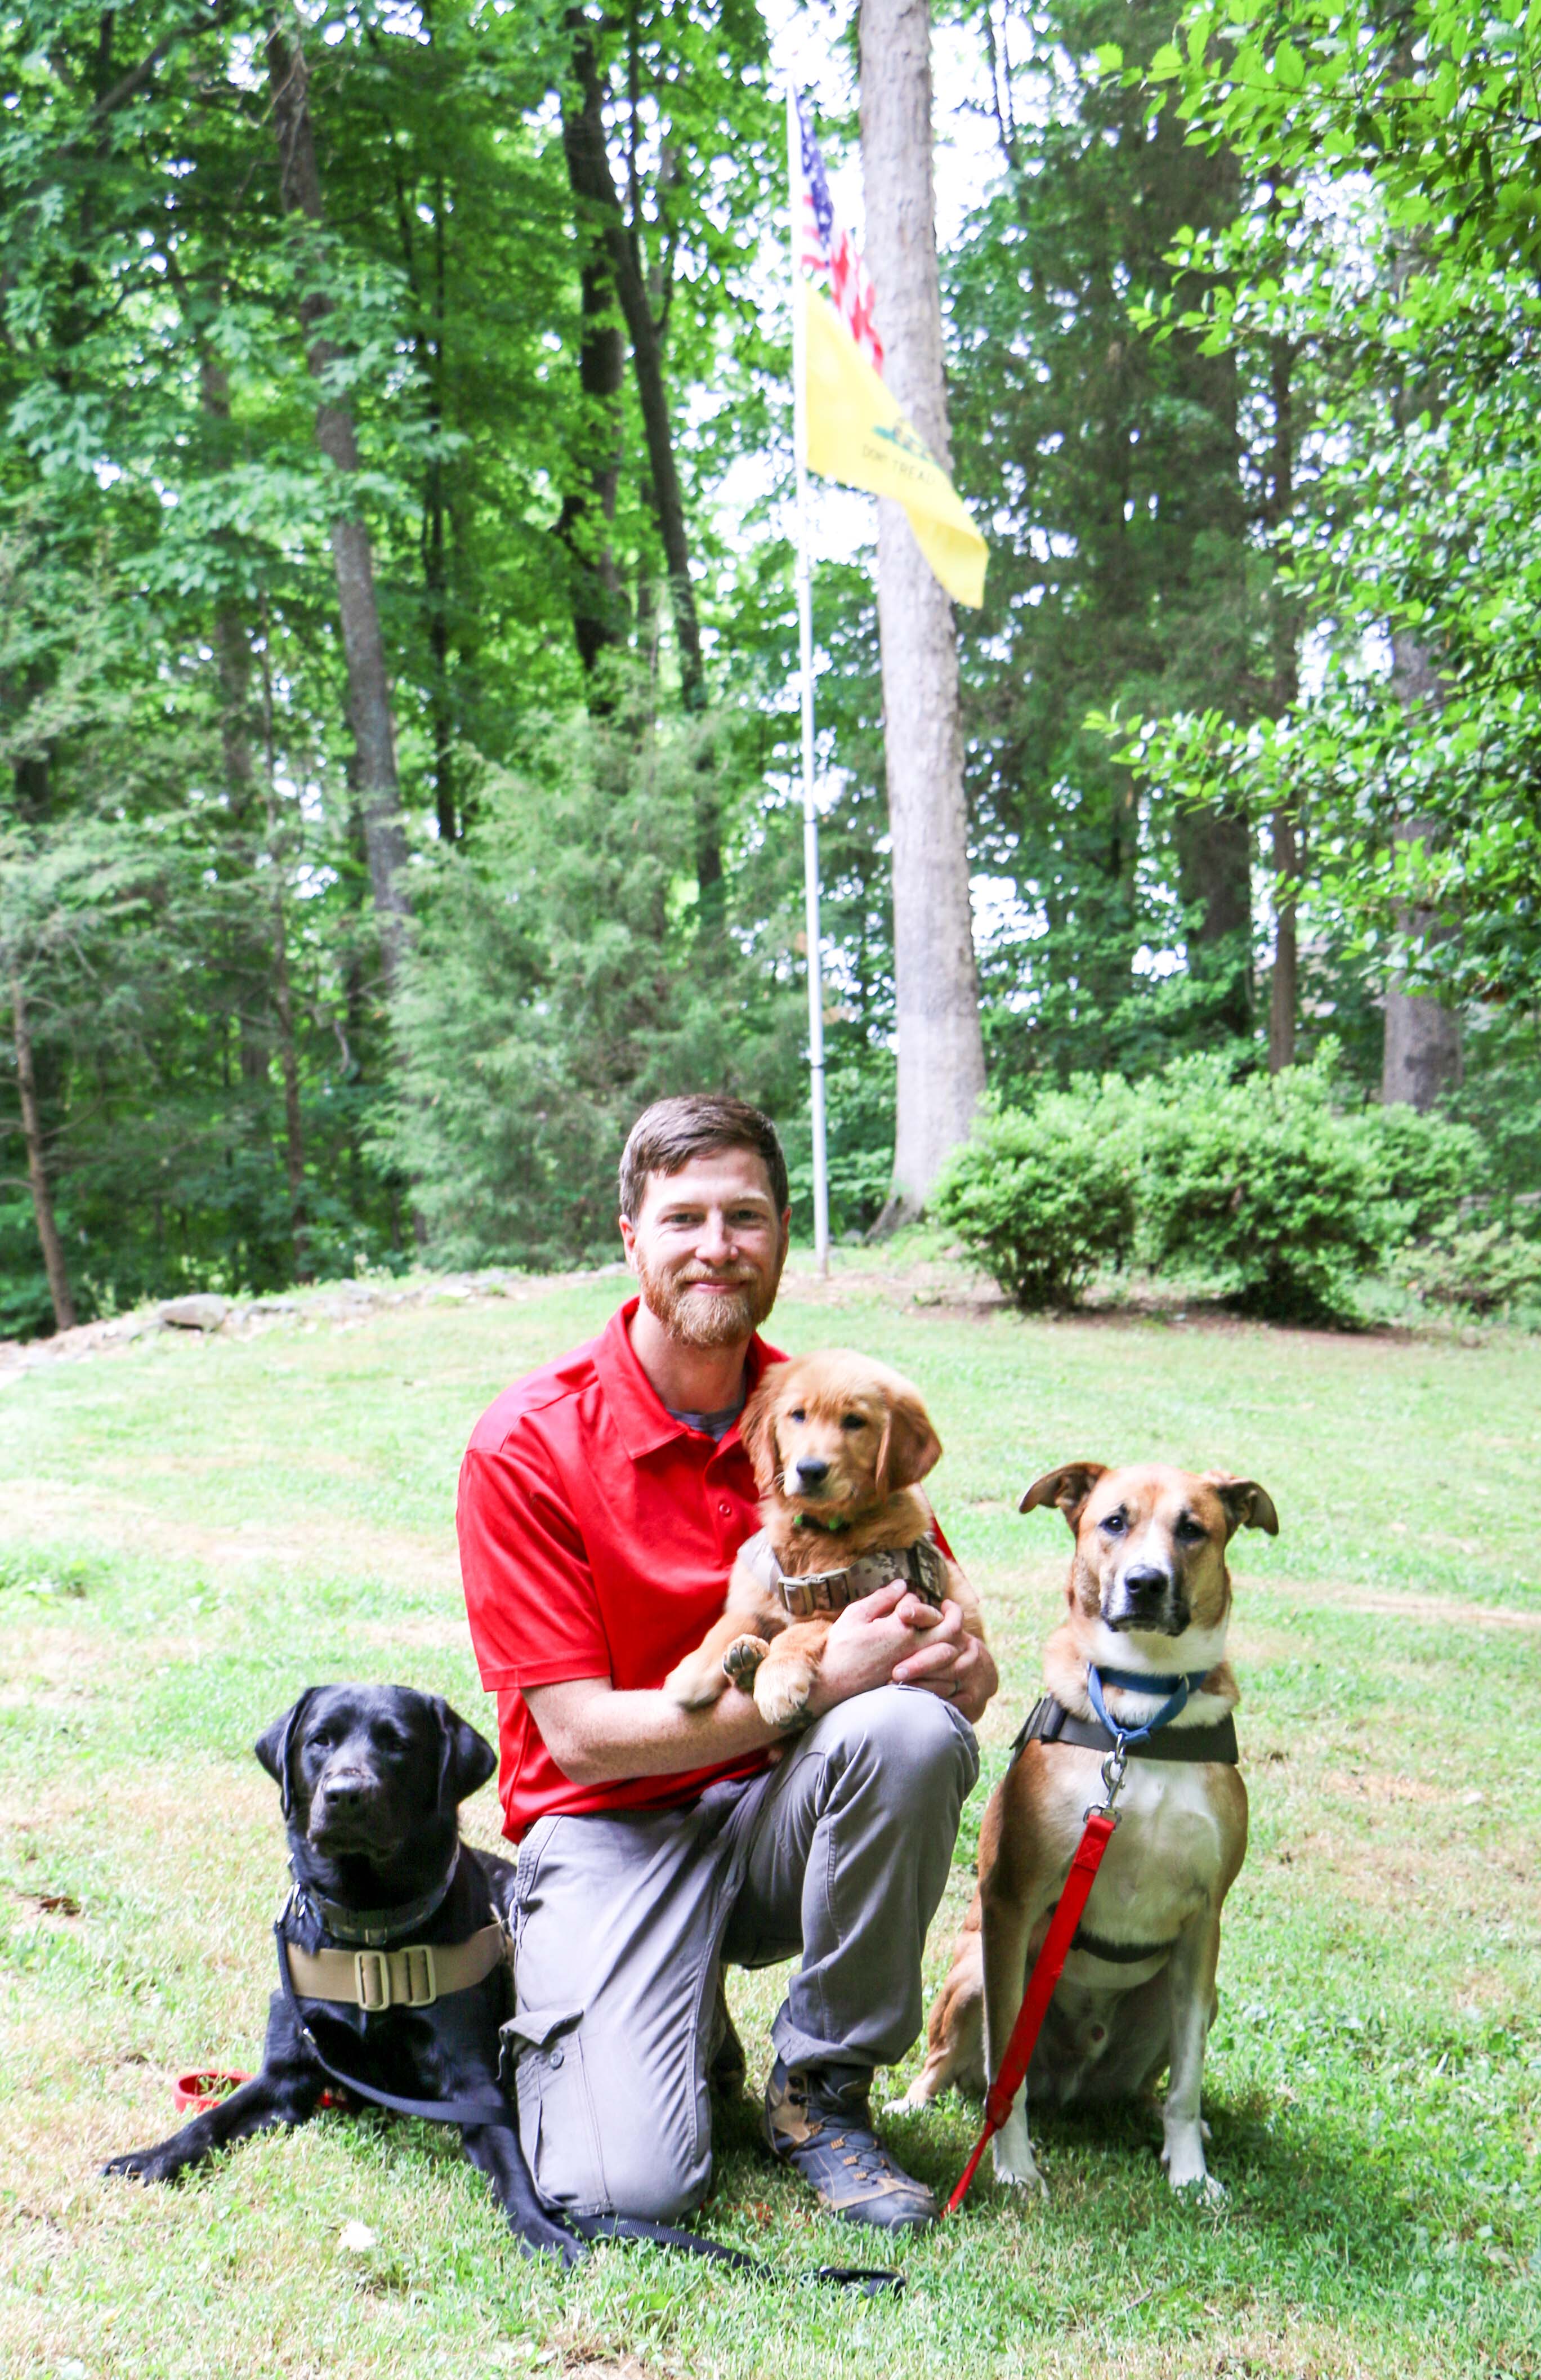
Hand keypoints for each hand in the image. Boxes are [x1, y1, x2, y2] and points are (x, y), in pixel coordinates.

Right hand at [802, 1582, 939, 1717]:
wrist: (832, 1684)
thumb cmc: (840, 1648)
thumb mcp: (856, 1615)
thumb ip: (882, 1598)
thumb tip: (902, 1584)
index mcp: (899, 1628)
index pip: (917, 1603)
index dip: (908, 1598)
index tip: (899, 1601)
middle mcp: (913, 1647)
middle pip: (950, 1627)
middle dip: (953, 1613)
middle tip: (949, 1607)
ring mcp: (915, 1667)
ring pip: (950, 1651)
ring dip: (952, 1637)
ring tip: (945, 1629)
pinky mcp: (914, 1682)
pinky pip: (943, 1672)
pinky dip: (946, 1661)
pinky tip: (937, 1653)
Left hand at [891, 1600, 996, 1723]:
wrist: (979, 1676)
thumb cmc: (944, 1648)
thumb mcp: (937, 1628)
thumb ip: (919, 1614)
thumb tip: (898, 1588)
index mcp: (953, 1629)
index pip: (939, 1616)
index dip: (922, 1613)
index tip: (902, 1612)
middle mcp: (965, 1648)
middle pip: (944, 1653)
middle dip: (920, 1662)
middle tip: (895, 1671)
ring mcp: (971, 1673)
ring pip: (948, 1677)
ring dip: (922, 1683)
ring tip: (897, 1686)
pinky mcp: (972, 1697)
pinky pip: (953, 1699)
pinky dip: (933, 1699)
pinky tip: (914, 1702)